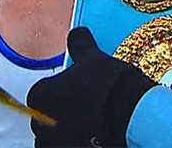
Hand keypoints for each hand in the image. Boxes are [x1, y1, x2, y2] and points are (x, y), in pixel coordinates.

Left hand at [27, 28, 155, 146]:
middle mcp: (40, 123)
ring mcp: (54, 143)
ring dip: (68, 131)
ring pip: (55, 137)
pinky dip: (78, 142)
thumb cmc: (108, 86)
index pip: (41, 93)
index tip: (76, 91)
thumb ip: (79, 44)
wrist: (132, 115)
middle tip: (86, 107)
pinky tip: (96, 137)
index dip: (59, 91)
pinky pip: (69, 147)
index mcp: (39, 95)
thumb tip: (77, 33)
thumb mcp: (93, 58)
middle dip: (62, 113)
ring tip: (92, 125)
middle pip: (46, 117)